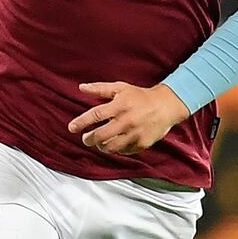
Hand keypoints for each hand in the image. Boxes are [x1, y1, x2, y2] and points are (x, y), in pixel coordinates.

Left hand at [67, 81, 189, 154]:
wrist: (166, 106)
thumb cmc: (140, 96)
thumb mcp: (120, 88)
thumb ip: (100, 89)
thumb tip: (81, 88)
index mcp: (120, 106)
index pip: (95, 115)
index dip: (81, 122)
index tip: (71, 128)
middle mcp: (126, 121)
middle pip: (101, 135)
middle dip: (89, 139)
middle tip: (86, 138)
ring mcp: (134, 134)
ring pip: (111, 147)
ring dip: (101, 146)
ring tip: (100, 143)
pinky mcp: (141, 144)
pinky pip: (123, 151)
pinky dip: (117, 149)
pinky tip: (115, 143)